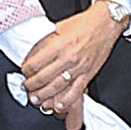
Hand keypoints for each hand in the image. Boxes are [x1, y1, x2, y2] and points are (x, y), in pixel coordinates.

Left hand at [12, 0, 124, 122]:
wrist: (106, 22)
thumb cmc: (84, 23)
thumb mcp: (59, 27)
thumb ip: (47, 40)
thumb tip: (34, 52)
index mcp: (59, 45)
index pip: (36, 63)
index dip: (26, 70)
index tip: (24, 71)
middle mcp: (68, 58)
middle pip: (44, 77)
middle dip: (31, 85)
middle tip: (26, 88)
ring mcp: (79, 67)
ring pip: (57, 86)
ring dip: (44, 95)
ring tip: (36, 99)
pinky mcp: (89, 73)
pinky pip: (76, 91)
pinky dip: (66, 101)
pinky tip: (58, 106)